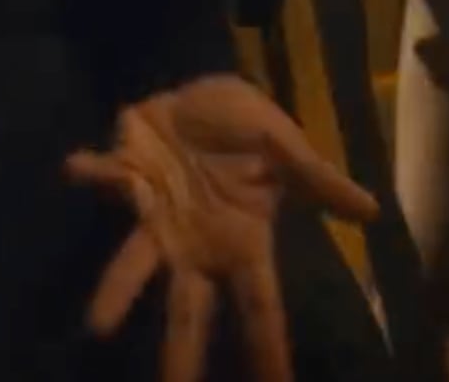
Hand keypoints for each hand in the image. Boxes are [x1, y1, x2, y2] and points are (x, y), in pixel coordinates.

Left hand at [67, 74, 377, 381]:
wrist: (201, 94)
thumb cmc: (247, 130)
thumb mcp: (288, 147)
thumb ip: (319, 180)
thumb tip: (372, 211)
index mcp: (242, 241)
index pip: (259, 305)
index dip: (267, 347)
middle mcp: (195, 244)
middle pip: (189, 310)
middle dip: (180, 354)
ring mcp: (156, 217)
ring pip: (134, 265)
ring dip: (115, 290)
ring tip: (98, 325)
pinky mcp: (127, 177)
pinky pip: (106, 176)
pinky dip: (92, 172)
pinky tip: (75, 167)